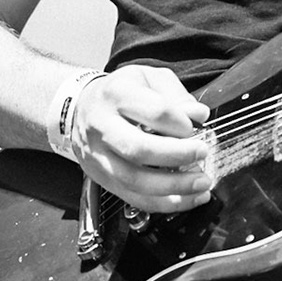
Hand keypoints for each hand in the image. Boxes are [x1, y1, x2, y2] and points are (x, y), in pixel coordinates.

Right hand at [64, 65, 215, 213]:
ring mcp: (98, 156)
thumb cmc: (119, 92)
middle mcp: (103, 126)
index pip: (154, 111)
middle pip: (139, 149)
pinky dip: (163, 203)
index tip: (194, 126)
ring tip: (200, 183)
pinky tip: (186, 199)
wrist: (80, 107)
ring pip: (135, 180)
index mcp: (116, 95)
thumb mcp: (148, 77)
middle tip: (201, 154)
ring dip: (174, 187)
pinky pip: (133, 198)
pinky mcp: (101, 178)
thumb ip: (176, 95)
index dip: (181, 122)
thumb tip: (198, 115)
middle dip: (177, 155)